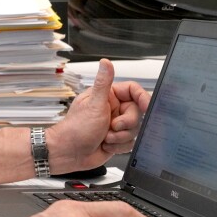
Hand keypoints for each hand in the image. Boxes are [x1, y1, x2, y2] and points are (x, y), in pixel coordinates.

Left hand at [48, 59, 150, 173]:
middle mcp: (112, 109)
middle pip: (136, 113)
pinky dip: (119, 146)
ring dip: (120, 137)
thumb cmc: (76, 129)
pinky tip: (106, 145)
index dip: (142, 98)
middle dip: (125, 124)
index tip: (146, 107)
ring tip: (105, 137)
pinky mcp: (116, 139)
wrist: (69, 154)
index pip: (133, 90)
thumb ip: (103, 84)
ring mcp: (115, 125)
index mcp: (107, 96)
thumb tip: (105, 62)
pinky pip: (130, 142)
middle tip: (112, 126)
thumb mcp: (93, 105)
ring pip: (135, 129)